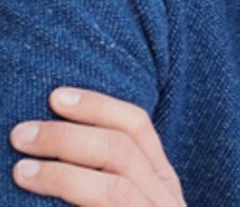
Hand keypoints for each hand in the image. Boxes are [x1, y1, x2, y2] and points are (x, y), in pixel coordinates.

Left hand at [10, 87, 184, 205]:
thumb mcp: (120, 202)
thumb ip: (102, 176)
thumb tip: (51, 140)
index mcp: (160, 180)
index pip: (137, 126)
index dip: (98, 106)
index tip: (56, 96)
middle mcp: (166, 197)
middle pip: (123, 148)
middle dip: (69, 135)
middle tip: (22, 132)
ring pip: (113, 186)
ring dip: (61, 171)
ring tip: (20, 167)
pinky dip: (70, 195)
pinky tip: (38, 193)